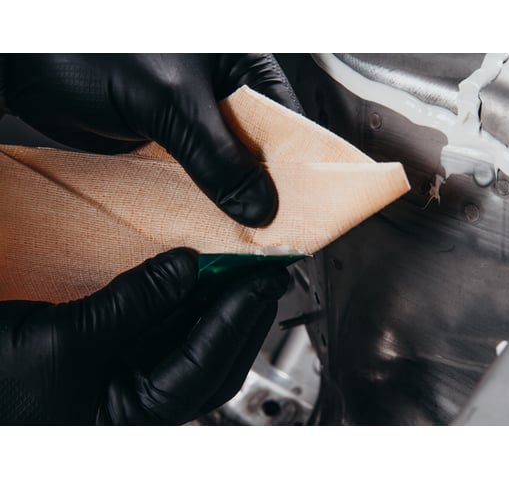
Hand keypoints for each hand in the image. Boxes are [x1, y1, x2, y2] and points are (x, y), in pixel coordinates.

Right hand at [0, 248, 288, 424]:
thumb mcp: (64, 342)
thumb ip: (132, 304)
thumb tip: (185, 269)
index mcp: (135, 416)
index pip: (207, 364)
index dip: (238, 317)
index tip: (262, 280)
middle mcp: (140, 399)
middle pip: (212, 355)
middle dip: (243, 314)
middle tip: (268, 275)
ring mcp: (129, 374)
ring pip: (191, 338)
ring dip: (217, 302)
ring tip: (242, 269)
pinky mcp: (115, 350)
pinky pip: (162, 325)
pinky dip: (183, 299)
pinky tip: (195, 275)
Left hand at [3, 54, 301, 225]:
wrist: (27, 65)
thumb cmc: (92, 48)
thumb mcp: (169, 98)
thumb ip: (216, 154)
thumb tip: (257, 205)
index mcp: (238, 63)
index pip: (286, 120)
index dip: (297, 166)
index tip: (300, 207)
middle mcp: (221, 94)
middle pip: (259, 151)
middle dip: (263, 190)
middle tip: (270, 229)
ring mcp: (194, 121)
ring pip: (228, 169)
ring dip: (231, 200)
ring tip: (240, 234)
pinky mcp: (168, 144)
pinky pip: (196, 179)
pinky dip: (201, 202)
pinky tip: (205, 224)